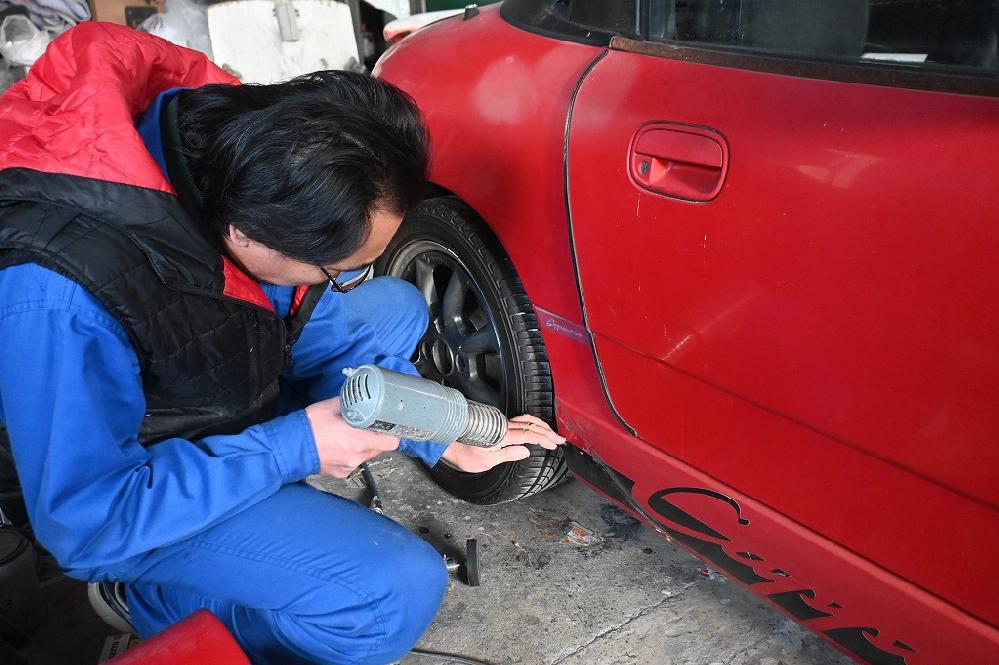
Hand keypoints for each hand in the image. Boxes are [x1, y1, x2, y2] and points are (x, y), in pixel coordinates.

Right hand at [304, 397, 399, 477]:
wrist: (288, 448)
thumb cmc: (309, 427)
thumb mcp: (331, 406)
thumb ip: (350, 403)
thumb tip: (359, 398)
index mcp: (358, 440)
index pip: (391, 442)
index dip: (394, 433)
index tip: (391, 425)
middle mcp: (357, 457)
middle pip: (380, 448)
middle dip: (377, 437)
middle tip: (369, 425)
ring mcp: (349, 467)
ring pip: (367, 456)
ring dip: (365, 446)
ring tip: (352, 434)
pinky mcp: (340, 473)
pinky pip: (354, 462)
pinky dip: (352, 454)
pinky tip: (340, 445)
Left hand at [441, 414, 565, 473]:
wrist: (451, 445)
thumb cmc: (466, 456)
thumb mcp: (486, 461)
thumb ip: (507, 454)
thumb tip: (526, 451)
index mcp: (502, 436)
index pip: (529, 435)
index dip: (544, 438)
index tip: (556, 443)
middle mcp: (503, 427)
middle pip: (530, 425)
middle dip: (547, 432)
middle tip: (560, 439)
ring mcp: (500, 424)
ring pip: (525, 420)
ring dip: (540, 425)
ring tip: (551, 432)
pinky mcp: (497, 425)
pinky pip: (518, 420)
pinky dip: (531, 422)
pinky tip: (534, 426)